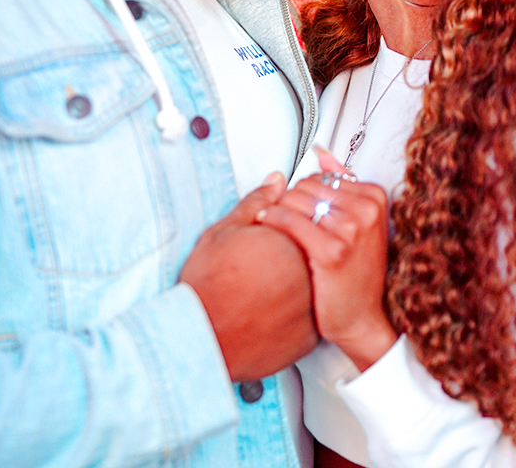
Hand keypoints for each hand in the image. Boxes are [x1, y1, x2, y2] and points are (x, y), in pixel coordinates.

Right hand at [179, 173, 319, 380]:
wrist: (201, 334)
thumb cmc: (208, 286)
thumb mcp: (226, 230)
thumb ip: (257, 201)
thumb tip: (276, 181)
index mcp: (291, 240)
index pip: (306, 221)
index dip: (285, 228)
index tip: (268, 239)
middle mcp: (309, 271)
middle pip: (312, 253)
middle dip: (295, 254)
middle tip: (265, 266)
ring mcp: (312, 304)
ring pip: (314, 285)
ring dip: (298, 283)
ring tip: (268, 288)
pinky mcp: (309, 334)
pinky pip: (311, 316)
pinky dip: (297, 312)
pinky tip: (273, 309)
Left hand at [256, 152, 397, 370]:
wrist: (362, 320)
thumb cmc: (358, 275)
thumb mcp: (360, 224)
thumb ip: (342, 184)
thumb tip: (322, 154)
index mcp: (374, 197)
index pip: (320, 176)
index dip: (303, 195)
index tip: (301, 214)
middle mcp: (366, 210)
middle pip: (305, 186)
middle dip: (289, 203)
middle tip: (286, 226)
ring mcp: (350, 230)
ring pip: (294, 200)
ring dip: (278, 212)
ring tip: (278, 231)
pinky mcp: (331, 251)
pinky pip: (288, 220)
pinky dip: (271, 221)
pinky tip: (267, 229)